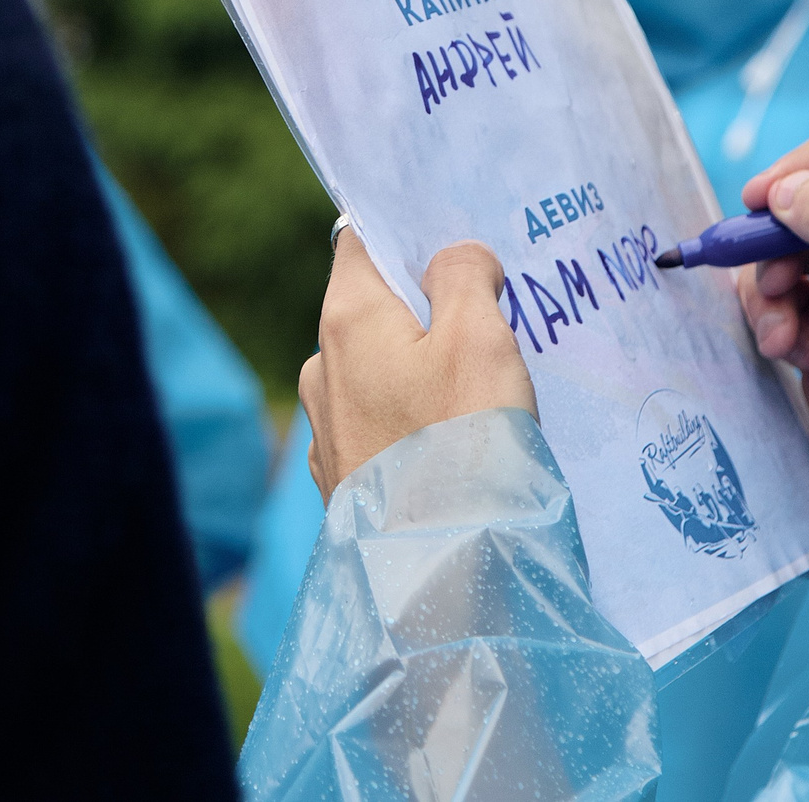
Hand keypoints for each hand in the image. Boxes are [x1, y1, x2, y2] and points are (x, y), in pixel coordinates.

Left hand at [300, 230, 538, 496]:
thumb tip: (453, 257)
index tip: (453, 242)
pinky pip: (378, 428)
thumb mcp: (480, 337)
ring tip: (478, 391)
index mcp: (346, 321)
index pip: (359, 242)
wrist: (440, 574)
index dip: (404, 233)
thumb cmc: (463, 444)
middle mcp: (321, 371)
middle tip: (487, 319)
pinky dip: (410, 422)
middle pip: (372, 310)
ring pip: (377, 374)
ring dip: (419, 371)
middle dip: (423, 309)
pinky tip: (453, 444)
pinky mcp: (343, 483)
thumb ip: (464, 276)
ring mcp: (325, 432)